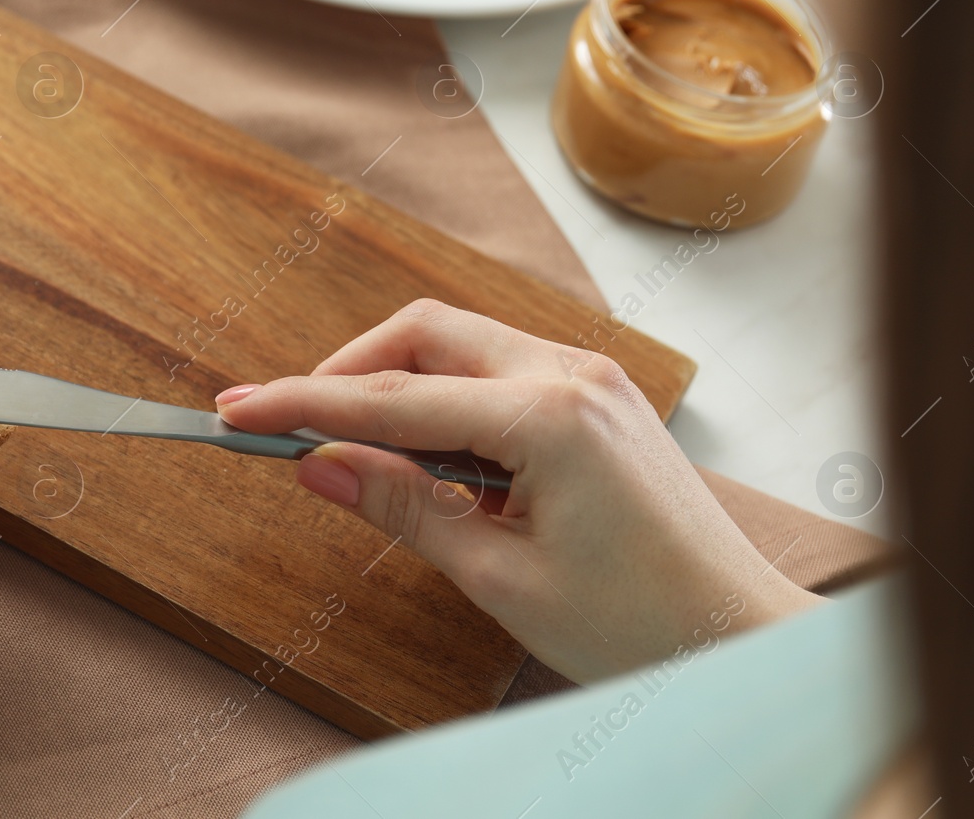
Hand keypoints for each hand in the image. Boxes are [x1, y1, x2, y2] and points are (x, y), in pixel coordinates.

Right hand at [217, 300, 823, 682]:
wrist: (736, 637)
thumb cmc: (637, 623)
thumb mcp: (501, 576)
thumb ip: (403, 507)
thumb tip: (319, 467)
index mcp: (548, 416)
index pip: (393, 399)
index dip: (304, 404)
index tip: (238, 409)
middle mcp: (571, 372)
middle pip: (425, 335)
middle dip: (349, 372)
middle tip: (292, 426)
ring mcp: (591, 377)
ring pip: (461, 346)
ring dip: (399, 386)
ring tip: (359, 456)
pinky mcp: (598, 397)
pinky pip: (500, 371)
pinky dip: (449, 402)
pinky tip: (434, 463)